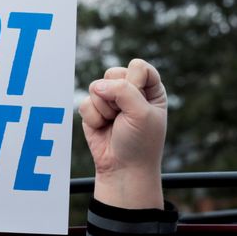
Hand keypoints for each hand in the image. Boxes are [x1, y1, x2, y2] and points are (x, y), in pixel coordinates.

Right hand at [78, 59, 166, 207]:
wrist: (123, 169)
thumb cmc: (140, 143)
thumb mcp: (141, 113)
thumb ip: (123, 91)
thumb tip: (98, 86)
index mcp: (150, 89)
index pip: (138, 67)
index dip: (134, 82)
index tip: (138, 103)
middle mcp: (130, 91)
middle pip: (113, 73)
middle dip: (115, 96)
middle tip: (124, 115)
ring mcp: (110, 101)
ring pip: (96, 87)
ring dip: (104, 109)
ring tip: (114, 124)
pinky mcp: (93, 111)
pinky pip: (85, 103)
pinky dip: (93, 118)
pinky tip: (103, 128)